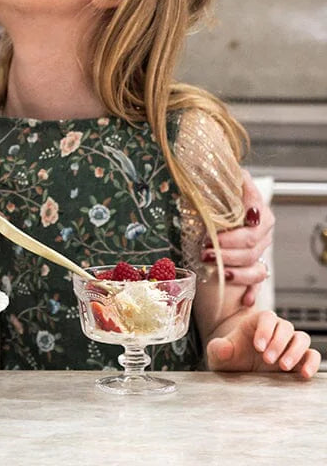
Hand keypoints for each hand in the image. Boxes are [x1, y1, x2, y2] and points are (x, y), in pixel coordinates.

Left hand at [206, 170, 273, 306]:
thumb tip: (203, 165)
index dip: (239, 226)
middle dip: (228, 250)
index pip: (256, 214)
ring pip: (256, 266)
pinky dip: (252, 292)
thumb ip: (215, 176)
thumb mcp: (215, 183)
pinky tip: (244, 300)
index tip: (218, 230)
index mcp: (256, 208)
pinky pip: (258, 283)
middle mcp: (262, 231)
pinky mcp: (255, 267)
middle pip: (251, 244)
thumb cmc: (218, 196)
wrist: (224, 207)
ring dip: (237, 271)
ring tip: (217, 271)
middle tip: (206, 252)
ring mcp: (261, 250)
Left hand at [206, 309, 319, 378]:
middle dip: (277, 343)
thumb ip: (219, 348)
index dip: (265, 330)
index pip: (267, 318)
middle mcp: (275, 331)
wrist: (240, 377)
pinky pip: (312, 355)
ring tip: (283, 366)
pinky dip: (311, 362)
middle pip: (285, 327)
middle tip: (267, 360)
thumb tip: (223, 348)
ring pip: (301, 338)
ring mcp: (289, 345)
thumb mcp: (219, 355)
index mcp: (256, 323)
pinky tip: (304, 373)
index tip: (258, 347)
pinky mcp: (300, 359)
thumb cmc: (231, 361)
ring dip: (295, 352)